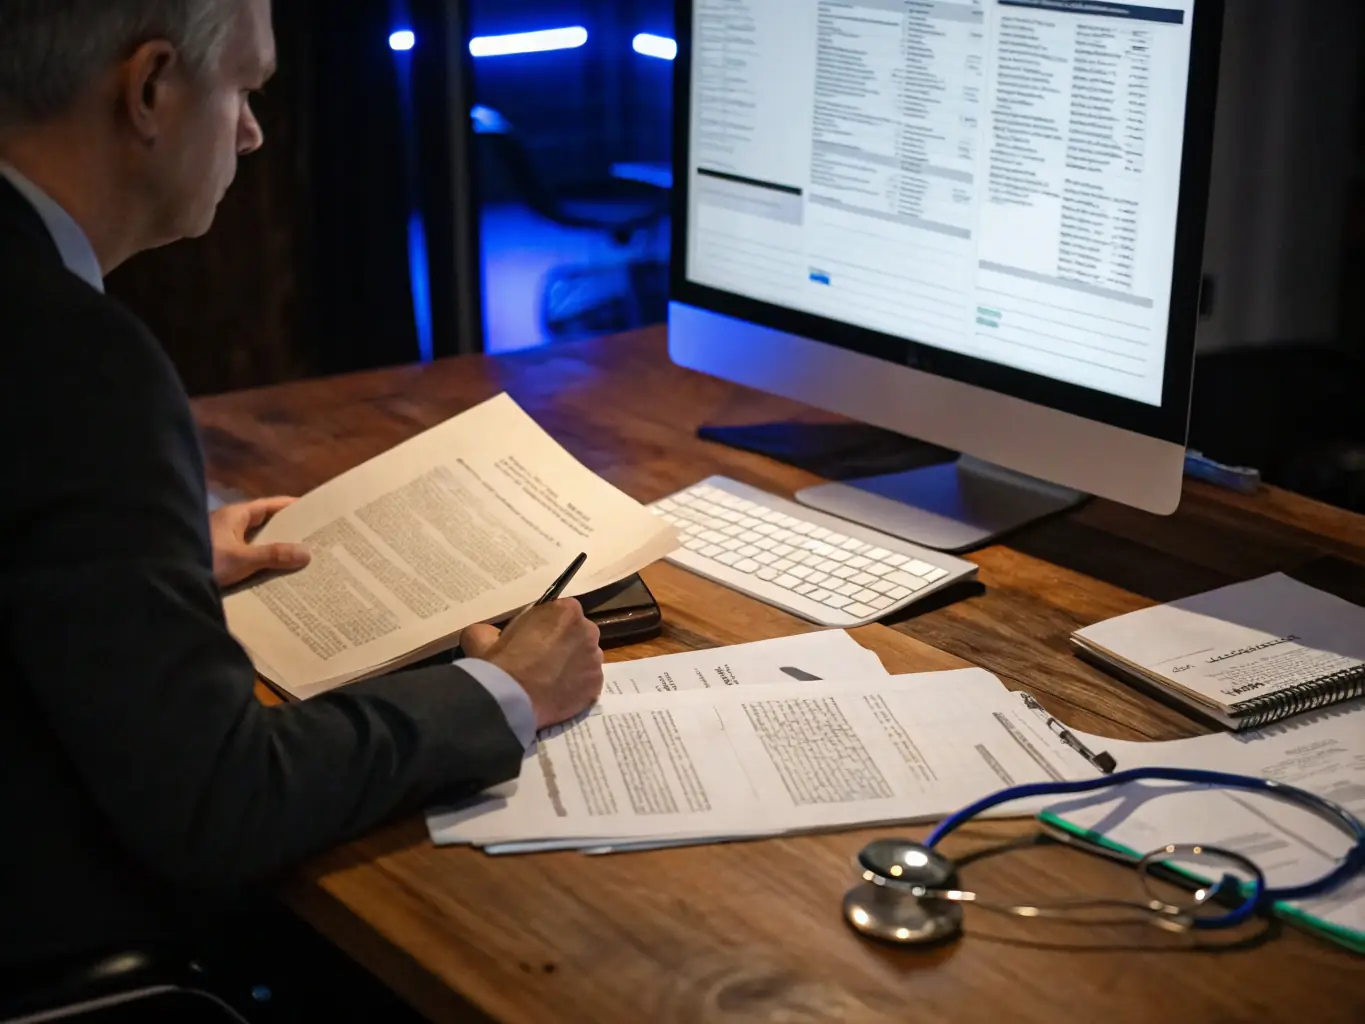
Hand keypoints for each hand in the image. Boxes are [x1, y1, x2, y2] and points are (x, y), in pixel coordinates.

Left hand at [210, 497, 310, 587]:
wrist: (170, 580)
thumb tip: (308, 553)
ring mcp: (224, 542)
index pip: (270, 505)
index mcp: (236, 515)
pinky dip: (262, 562)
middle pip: (264, 524)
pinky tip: (276, 573)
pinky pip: (248, 557)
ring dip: (276, 549)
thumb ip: (274, 555)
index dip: (292, 507)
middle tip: (315, 538)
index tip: (314, 511)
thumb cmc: (206, 561)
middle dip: (288, 531)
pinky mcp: (220, 559)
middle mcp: (230, 525)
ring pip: (256, 542)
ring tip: (302, 558)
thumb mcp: (243, 559)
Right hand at [460, 600, 603, 728]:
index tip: (536, 638)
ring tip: (550, 679)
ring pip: (585, 658)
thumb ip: (491, 629)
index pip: (563, 612)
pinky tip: (557, 693)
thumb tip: (489, 635)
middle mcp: (588, 631)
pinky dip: (575, 686)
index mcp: (567, 611)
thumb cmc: (500, 662)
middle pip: (578, 634)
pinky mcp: (596, 685)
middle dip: (564, 643)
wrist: (510, 699)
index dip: (549, 626)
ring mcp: (595, 660)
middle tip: (543, 659)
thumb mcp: (483, 635)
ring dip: (571, 664)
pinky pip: (587, 682)